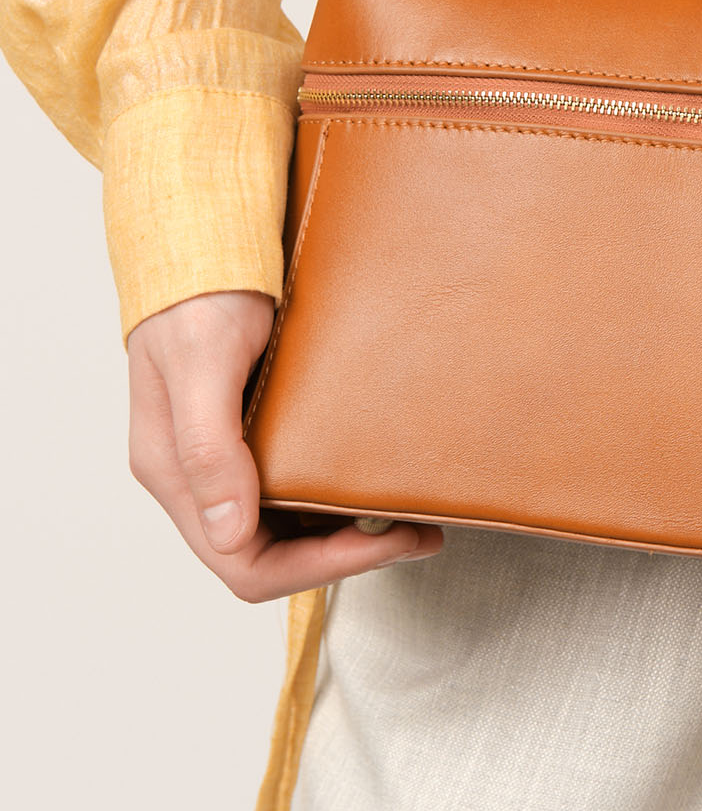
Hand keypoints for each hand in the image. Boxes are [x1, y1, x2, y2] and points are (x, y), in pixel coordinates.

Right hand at [127, 289, 441, 598]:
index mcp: (175, 473)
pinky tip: (376, 480)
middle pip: (269, 557)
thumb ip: (208, 446)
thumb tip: (228, 531)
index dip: (318, 568)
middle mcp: (198, 478)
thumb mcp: (204, 361)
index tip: (382, 541)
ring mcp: (225, 458)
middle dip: (345, 556)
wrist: (204, 242)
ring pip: (284, 531)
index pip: (243, 564)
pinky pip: (293, 490)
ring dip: (346, 535)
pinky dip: (336, 499)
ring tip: (411, 516)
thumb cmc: (198, 294)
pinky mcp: (251, 434)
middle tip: (418, 533)